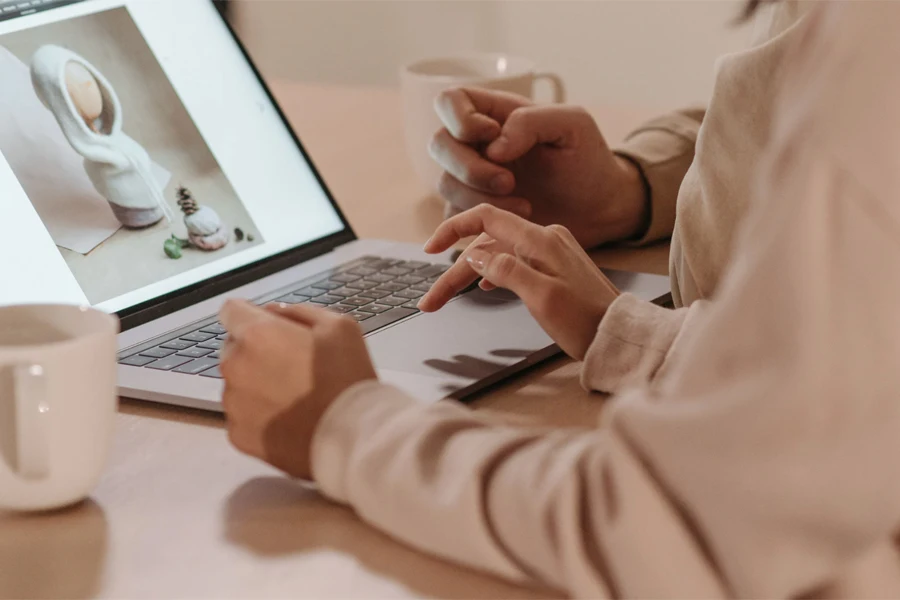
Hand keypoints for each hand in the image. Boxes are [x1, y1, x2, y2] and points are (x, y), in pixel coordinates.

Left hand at [219, 300, 376, 478]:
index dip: (250, 315)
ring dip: (256, 384)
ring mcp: (234, 404)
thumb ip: (299, 312)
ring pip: (237, 383)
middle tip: (291, 365)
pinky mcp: (238, 435)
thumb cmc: (348, 380)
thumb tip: (274, 313)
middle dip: (255, 351)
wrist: (354, 437)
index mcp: (258, 335)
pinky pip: (242, 415)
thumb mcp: (339, 326)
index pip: (230, 310)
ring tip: (294, 395)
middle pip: (232, 347)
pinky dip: (259, 415)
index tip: (268, 327)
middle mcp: (236, 367)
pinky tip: (288, 417)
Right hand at [420, 205, 619, 359]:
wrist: (619, 335)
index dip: (452, 230)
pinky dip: (491, 273)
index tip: (429, 250)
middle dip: (453, 272)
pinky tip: (482, 287)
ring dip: (468, 277)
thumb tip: (474, 257)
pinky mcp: (553, 268)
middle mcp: (544, 239)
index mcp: (540, 240)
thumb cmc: (586, 321)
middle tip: (429, 302)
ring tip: (444, 301)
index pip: (485, 218)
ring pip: (496, 257)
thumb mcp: (542, 298)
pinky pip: (513, 262)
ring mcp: (549, 252)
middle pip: (485, 245)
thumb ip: (506, 272)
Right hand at [430, 87, 647, 247]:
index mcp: (496, 113)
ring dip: (478, 197)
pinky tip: (514, 221)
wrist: (598, 209)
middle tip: (510, 182)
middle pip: (439, 143)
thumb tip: (492, 145)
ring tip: (523, 206)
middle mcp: (478, 144)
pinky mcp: (475, 212)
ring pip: (444, 182)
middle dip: (470, 167)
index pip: (450, 101)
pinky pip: (453, 215)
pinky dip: (478, 221)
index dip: (460, 119)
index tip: (494, 136)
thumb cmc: (588, 161)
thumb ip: (532, 120)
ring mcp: (473, 179)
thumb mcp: (573, 126)